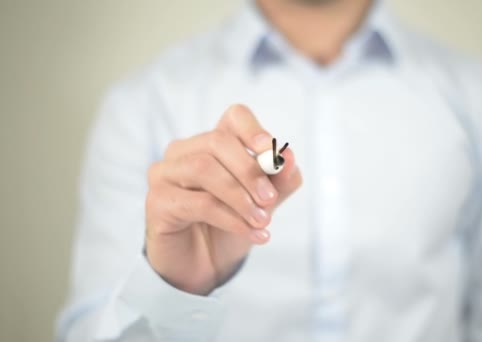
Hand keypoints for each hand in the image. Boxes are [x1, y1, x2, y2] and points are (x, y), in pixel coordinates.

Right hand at [145, 104, 301, 294]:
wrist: (204, 265)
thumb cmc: (231, 224)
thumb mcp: (264, 202)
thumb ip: (279, 180)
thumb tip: (288, 157)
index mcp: (214, 143)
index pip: (234, 117)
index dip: (254, 130)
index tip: (272, 154)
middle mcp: (185, 151)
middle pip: (218, 141)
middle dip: (250, 171)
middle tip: (270, 200)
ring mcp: (165, 173)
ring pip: (204, 169)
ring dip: (240, 198)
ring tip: (262, 221)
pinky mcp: (157, 201)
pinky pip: (197, 202)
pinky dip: (230, 219)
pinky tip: (250, 233)